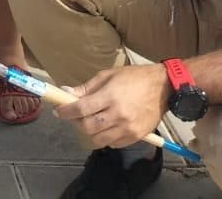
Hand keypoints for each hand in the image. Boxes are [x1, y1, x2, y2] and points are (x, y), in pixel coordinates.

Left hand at [55, 64, 172, 148]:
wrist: (163, 88)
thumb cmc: (133, 78)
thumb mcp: (107, 76)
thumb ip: (86, 88)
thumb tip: (66, 93)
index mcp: (110, 96)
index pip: (81, 108)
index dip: (65, 111)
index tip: (58, 111)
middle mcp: (118, 114)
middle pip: (88, 127)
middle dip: (76, 122)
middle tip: (75, 116)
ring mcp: (128, 128)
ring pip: (99, 140)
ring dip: (90, 132)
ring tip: (90, 122)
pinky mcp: (136, 136)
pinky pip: (113, 144)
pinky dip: (105, 138)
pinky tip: (106, 127)